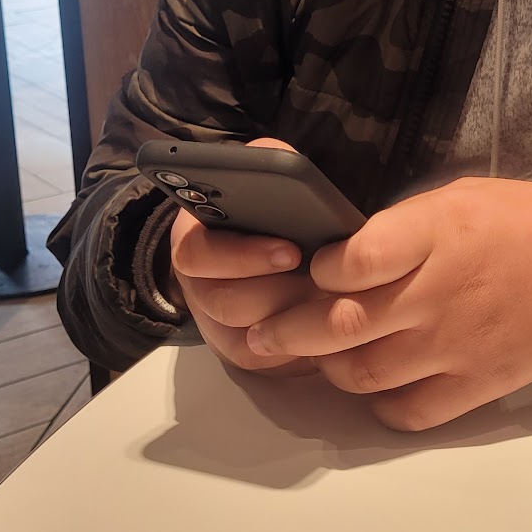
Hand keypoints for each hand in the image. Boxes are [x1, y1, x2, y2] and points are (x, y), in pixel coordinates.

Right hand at [168, 137, 323, 375]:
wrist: (265, 243)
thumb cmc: (269, 208)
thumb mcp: (265, 176)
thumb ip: (269, 167)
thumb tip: (292, 173)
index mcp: (195, 239)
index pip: (198, 254)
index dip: (242, 256)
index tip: (290, 251)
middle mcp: (198, 286)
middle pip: (226, 303)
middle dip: (281, 293)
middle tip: (328, 284)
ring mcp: (216, 324)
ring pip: (248, 339)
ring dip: (296, 322)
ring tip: (337, 303)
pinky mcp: (242, 353)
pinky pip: (266, 364)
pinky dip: (299, 350)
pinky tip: (332, 330)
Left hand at [245, 177, 531, 431]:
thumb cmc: (525, 223)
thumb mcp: (457, 199)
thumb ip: (399, 230)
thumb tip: (336, 259)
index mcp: (436, 232)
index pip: (353, 259)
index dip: (319, 267)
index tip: (313, 265)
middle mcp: (438, 293)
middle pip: (340, 324)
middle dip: (288, 330)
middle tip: (265, 331)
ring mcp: (456, 346)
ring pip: (360, 374)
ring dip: (328, 367)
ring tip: (320, 355)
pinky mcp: (476, 386)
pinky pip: (405, 412)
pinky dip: (379, 404)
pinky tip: (378, 385)